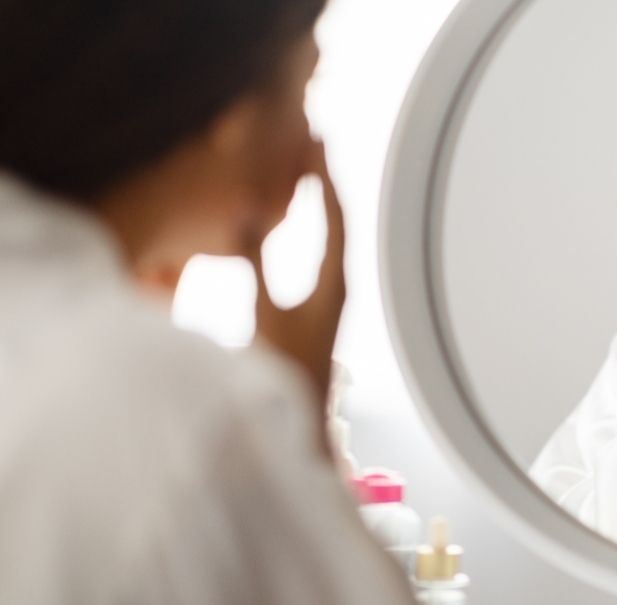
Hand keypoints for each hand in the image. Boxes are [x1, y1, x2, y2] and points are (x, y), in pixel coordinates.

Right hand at [246, 140, 345, 457]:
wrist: (303, 420)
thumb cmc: (286, 372)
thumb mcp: (265, 314)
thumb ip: (256, 266)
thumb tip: (247, 219)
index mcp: (333, 283)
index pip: (332, 219)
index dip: (323, 180)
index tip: (316, 145)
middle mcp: (341, 285)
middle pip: (338, 220)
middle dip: (325, 181)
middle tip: (315, 143)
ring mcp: (335, 295)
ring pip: (335, 235)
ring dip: (323, 200)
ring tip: (311, 168)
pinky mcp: (325, 304)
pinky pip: (326, 250)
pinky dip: (318, 224)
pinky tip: (309, 218)